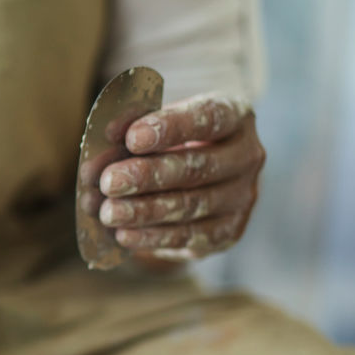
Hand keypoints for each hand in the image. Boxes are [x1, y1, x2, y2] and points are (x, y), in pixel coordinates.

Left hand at [92, 93, 264, 260]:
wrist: (200, 178)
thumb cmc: (171, 141)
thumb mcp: (160, 122)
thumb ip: (135, 125)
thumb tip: (111, 135)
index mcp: (235, 116)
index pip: (209, 118)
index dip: (171, 128)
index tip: (132, 138)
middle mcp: (247, 157)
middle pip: (198, 166)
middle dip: (148, 175)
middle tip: (109, 182)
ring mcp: (241, 197)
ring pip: (192, 205)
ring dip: (145, 211)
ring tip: (108, 212)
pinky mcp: (227, 231)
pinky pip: (189, 237)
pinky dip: (153, 237)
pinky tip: (123, 234)